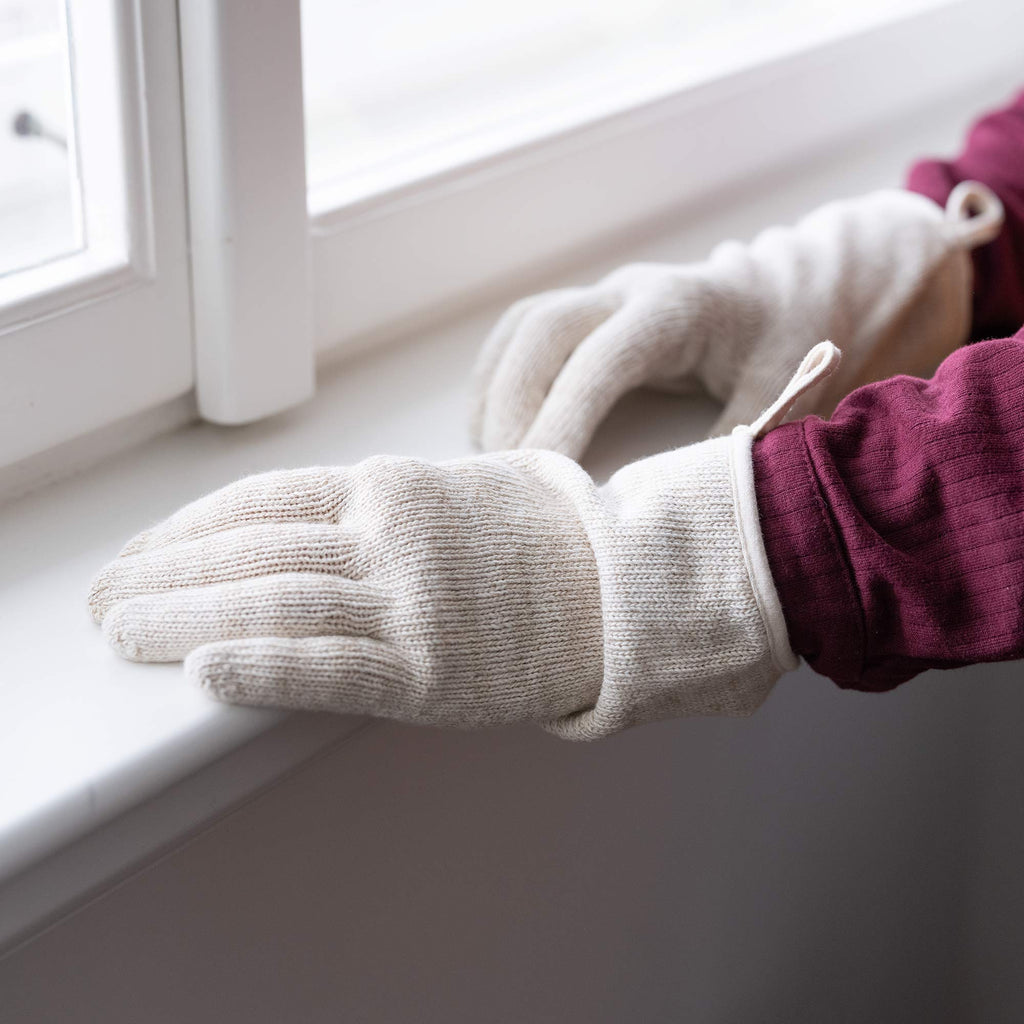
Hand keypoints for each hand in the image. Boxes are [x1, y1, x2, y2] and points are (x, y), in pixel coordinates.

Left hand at [89, 422, 800, 739]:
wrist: (629, 583)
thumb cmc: (546, 537)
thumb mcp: (460, 487)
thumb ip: (389, 498)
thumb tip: (325, 515)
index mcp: (391, 489)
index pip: (261, 504)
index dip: (188, 530)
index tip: (142, 553)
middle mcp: (389, 536)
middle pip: (249, 553)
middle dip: (164, 577)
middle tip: (105, 602)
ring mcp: (409, 602)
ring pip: (274, 604)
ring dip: (185, 619)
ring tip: (123, 634)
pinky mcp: (433, 671)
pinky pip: (331, 668)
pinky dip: (262, 669)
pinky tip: (204, 673)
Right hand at [471, 183, 1002, 459]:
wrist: (784, 294)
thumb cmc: (784, 345)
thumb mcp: (778, 394)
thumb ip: (733, 442)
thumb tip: (675, 505)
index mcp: (678, 307)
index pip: (601, 359)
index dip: (564, 416)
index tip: (547, 476)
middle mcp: (628, 290)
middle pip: (544, 332)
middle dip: (516, 406)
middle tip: (510, 477)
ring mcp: (600, 295)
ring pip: (521, 330)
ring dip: (496, 394)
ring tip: (494, 460)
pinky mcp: (585, 310)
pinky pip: (519, 336)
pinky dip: (496, 383)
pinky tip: (493, 429)